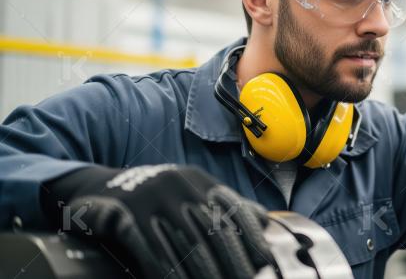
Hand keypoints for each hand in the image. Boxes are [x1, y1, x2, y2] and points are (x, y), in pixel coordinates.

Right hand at [43, 164, 271, 278]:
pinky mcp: (126, 215)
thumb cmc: (154, 199)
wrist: (96, 188)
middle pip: (215, 231)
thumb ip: (224, 206)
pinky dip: (171, 273)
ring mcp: (153, 199)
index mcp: (199, 180)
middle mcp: (180, 186)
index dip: (252, 238)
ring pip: (189, 245)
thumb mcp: (190, 193)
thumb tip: (264, 221)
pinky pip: (154, 251)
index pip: (235, 210)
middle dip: (233, 263)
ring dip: (206, 274)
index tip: (264, 263)